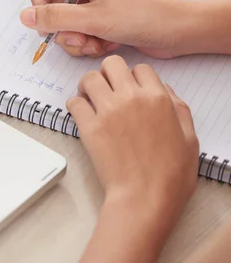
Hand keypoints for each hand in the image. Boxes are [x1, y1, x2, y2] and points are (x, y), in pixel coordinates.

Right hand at [20, 0, 191, 58]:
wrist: (174, 32)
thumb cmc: (141, 16)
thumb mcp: (94, 19)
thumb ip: (56, 18)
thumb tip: (24, 16)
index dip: (40, 6)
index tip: (53, 25)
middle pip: (49, 8)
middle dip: (64, 30)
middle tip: (83, 37)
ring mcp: (89, 3)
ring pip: (62, 26)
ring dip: (78, 40)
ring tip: (99, 41)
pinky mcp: (96, 19)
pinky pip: (76, 34)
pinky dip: (89, 43)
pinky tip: (107, 42)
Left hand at [68, 56, 198, 232]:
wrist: (145, 199)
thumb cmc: (170, 175)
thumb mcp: (189, 138)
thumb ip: (178, 108)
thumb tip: (164, 89)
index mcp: (157, 98)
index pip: (141, 68)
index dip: (135, 76)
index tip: (130, 87)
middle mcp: (131, 98)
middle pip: (112, 63)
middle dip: (108, 72)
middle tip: (107, 87)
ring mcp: (108, 111)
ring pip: (89, 77)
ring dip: (88, 85)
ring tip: (91, 98)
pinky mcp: (89, 127)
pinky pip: (74, 102)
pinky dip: (75, 105)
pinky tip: (82, 115)